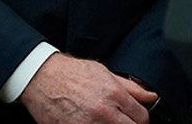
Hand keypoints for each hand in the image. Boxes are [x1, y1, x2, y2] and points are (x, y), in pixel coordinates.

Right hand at [18, 52, 156, 122]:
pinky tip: (91, 122)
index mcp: (113, 94)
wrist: (41, 77)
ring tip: (104, 121)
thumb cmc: (71, 73)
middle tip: (122, 121)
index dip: (141, 120)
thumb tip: (151, 97)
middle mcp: (103, 112)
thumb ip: (130, 87)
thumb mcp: (104, 72)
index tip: (136, 120)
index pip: (142, 118)